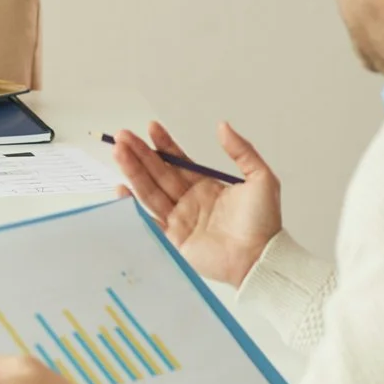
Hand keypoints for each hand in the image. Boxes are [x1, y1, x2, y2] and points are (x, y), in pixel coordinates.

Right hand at [113, 121, 282, 286]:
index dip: (165, 144)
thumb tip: (223, 126)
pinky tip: (121, 188)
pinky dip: (133, 205)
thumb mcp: (261, 178)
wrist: (259, 258)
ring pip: (150, 190)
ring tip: (119, 151)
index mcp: (206, 185)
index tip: (152, 127)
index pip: (178, 161)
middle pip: (158, 172)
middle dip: (140, 153)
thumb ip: (242, 151)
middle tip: (123, 136)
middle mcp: (188, 200)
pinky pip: (148, 219)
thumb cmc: (264, 222)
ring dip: (133, 171)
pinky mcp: (173, 239)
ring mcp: (179, 219)